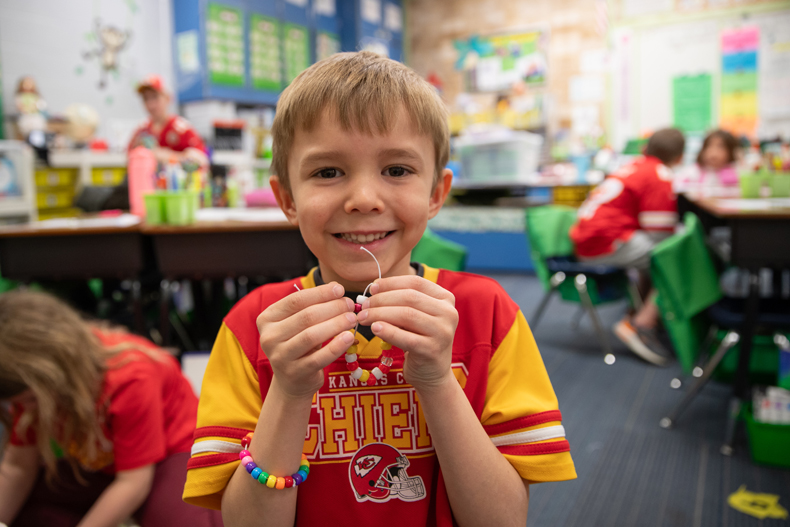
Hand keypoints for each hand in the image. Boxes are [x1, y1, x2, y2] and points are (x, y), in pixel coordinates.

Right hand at [257, 283, 356, 399]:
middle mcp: (269, 337)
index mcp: (267, 319)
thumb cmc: (299, 344)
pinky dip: (337, 346)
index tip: (340, 289)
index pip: (295, 300)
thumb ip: (313, 305)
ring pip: (311, 336)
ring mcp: (280, 357)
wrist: (293, 380)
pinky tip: (350, 337)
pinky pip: (319, 357)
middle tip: (350, 305)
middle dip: (332, 308)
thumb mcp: (299, 323)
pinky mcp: (295, 373)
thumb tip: (336, 288)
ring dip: (336, 324)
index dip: (320, 293)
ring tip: (352, 319)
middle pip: (305, 316)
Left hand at [356, 276, 457, 391]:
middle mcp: (449, 313)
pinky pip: (405, 337)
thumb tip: (373, 289)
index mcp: (445, 299)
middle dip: (382, 300)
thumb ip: (401, 301)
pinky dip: (387, 331)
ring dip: (380, 314)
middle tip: (363, 306)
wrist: (432, 373)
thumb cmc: (419, 339)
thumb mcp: (415, 316)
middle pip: (409, 297)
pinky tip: (374, 329)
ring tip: (363, 318)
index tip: (372, 288)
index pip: (415, 283)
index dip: (391, 283)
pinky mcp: (433, 350)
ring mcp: (443, 332)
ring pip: (406, 314)